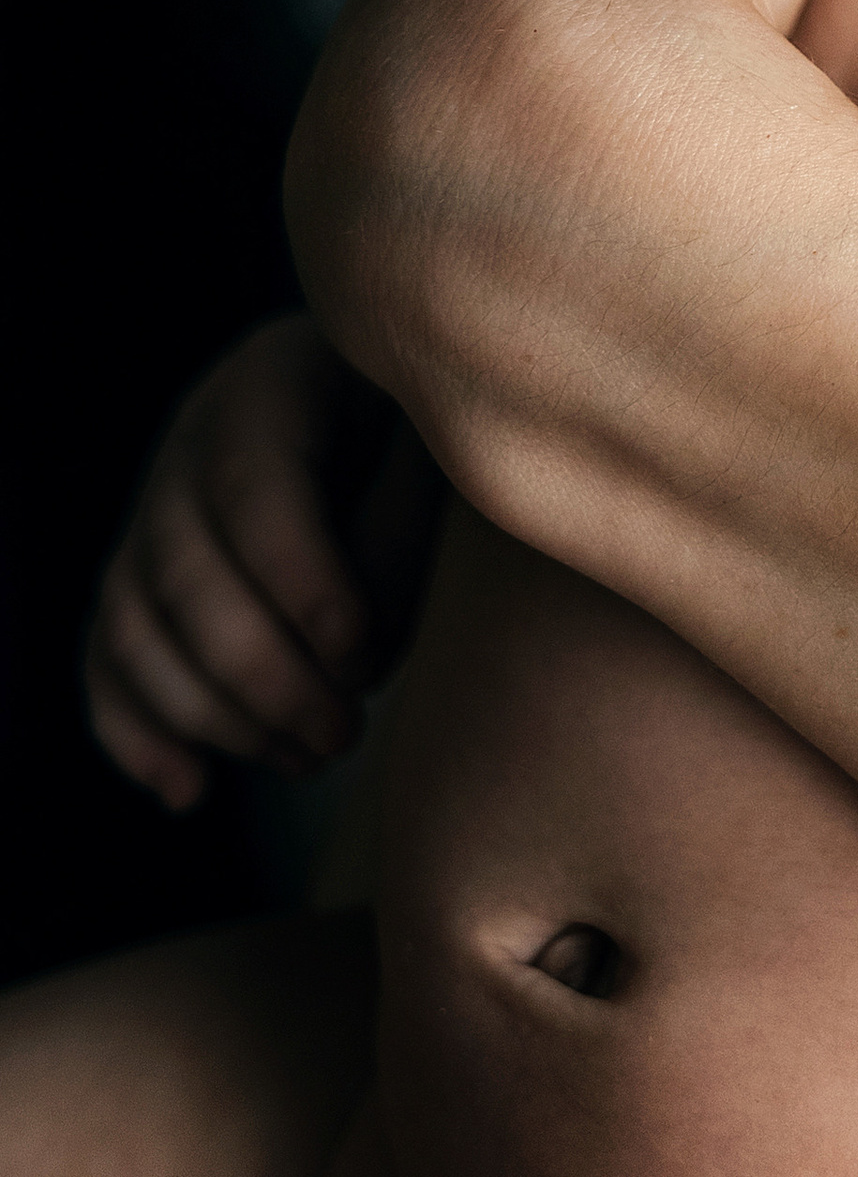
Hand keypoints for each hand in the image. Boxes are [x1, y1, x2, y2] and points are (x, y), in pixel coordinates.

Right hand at [86, 313, 407, 809]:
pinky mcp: (134, 579)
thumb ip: (401, 530)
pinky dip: (135, 735)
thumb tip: (350, 659)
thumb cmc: (417, 428)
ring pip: (137, 631)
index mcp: (268, 385)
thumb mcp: (433, 444)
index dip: (301, 579)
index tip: (362, 656)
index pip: (255, 486)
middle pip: (188, 576)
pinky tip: (191, 791)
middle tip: (346, 734)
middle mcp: (187, 446)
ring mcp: (148, 515)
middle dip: (265, 676)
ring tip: (310, 758)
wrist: (366, 398)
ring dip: (215, 718)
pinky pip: (106, 663)